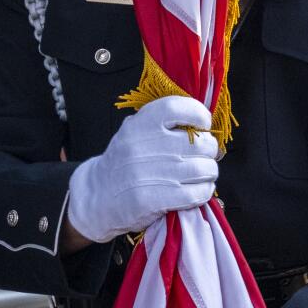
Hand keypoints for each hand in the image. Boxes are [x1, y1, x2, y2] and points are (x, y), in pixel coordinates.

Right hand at [67, 96, 218, 243]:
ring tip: (203, 174)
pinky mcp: (152, 199)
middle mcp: (143, 146)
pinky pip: (196, 193)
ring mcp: (148, 174)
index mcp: (139, 125)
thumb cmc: (125, 162)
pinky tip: (198, 189)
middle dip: (209, 150)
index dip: (198, 114)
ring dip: (210, 172)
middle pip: (200, 143)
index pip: (178, 108)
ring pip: (203, 169)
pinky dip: (204, 191)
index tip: (203, 125)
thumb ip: (164, 125)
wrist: (97, 196)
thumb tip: (204, 127)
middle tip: (204, 156)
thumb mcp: (136, 133)